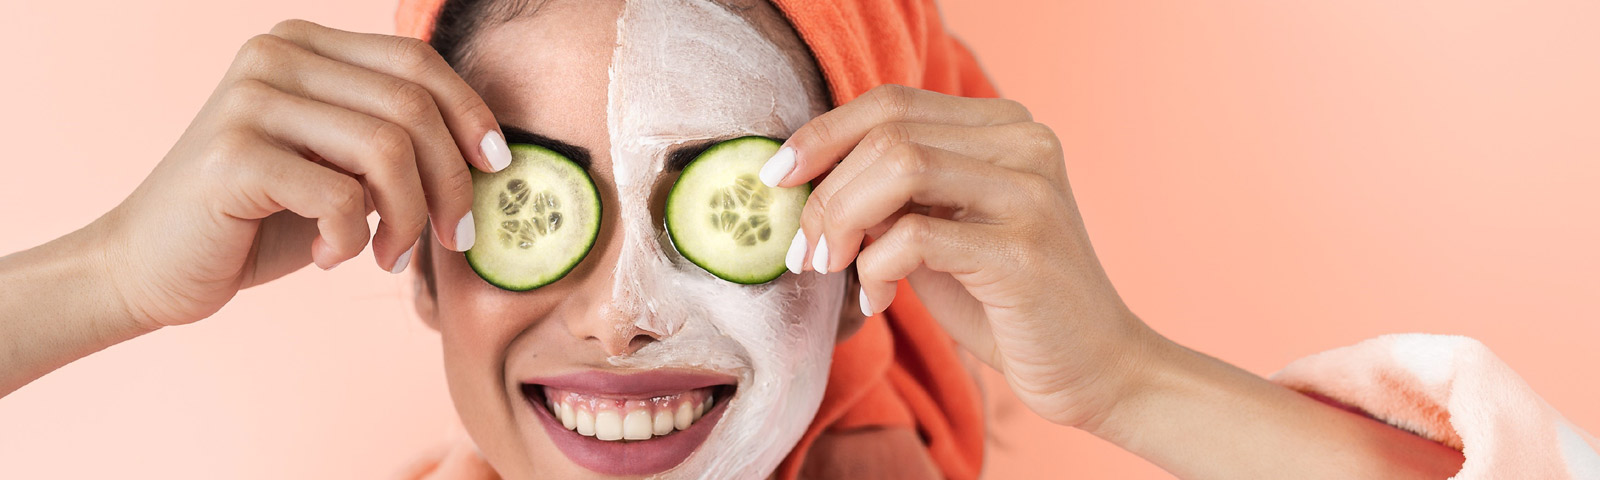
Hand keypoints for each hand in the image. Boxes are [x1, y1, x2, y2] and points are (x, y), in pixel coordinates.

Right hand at [101, 20, 507, 328]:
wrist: (150, 265)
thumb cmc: (259, 220)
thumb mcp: (339, 167)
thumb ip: (394, 143)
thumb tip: (486, 152)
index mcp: (304, 45)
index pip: (416, 62)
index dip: (471, 114)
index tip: (496, 168)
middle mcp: (274, 55)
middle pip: (412, 108)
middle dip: (450, 183)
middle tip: (451, 238)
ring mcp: (250, 99)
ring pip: (387, 151)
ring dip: (406, 219)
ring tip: (389, 255)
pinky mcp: (234, 155)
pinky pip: (340, 197)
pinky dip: (351, 240)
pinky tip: (327, 255)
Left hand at [770, 85, 1153, 428]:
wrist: (1099, 369)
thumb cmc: (1008, 304)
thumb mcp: (942, 235)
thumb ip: (892, 199)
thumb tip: (808, 183)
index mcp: (1007, 127)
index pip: (893, 102)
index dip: (823, 133)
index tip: (776, 177)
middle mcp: (1025, 143)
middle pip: (888, 131)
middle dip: (823, 189)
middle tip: (800, 248)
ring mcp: (1029, 192)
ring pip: (897, 167)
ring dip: (840, 220)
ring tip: (827, 267)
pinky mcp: (1022, 248)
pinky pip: (914, 236)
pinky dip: (874, 267)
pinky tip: (879, 299)